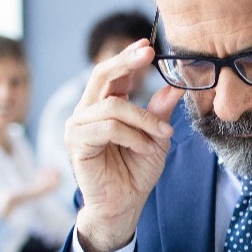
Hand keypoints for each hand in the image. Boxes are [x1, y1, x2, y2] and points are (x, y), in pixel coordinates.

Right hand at [66, 39, 181, 251]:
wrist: (125, 205)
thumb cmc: (137, 171)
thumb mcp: (156, 137)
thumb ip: (160, 112)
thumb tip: (175, 85)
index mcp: (104, 106)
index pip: (112, 73)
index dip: (128, 57)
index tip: (148, 46)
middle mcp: (87, 111)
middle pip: (102, 74)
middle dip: (127, 62)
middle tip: (149, 54)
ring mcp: (78, 126)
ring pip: (113, 106)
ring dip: (143, 120)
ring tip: (161, 138)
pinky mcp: (76, 143)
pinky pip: (108, 128)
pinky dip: (132, 136)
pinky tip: (145, 148)